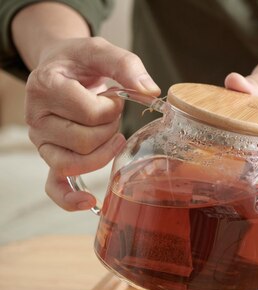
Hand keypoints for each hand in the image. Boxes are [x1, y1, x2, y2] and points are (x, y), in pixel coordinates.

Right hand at [24, 37, 159, 209]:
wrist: (61, 66)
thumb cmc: (81, 61)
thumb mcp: (101, 50)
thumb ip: (126, 65)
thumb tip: (151, 91)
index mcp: (45, 86)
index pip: (90, 113)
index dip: (111, 107)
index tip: (111, 96)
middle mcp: (37, 117)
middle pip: (85, 141)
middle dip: (109, 128)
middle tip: (111, 113)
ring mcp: (43, 141)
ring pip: (76, 163)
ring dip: (103, 152)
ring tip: (109, 134)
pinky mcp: (51, 156)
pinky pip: (55, 186)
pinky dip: (70, 198)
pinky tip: (89, 201)